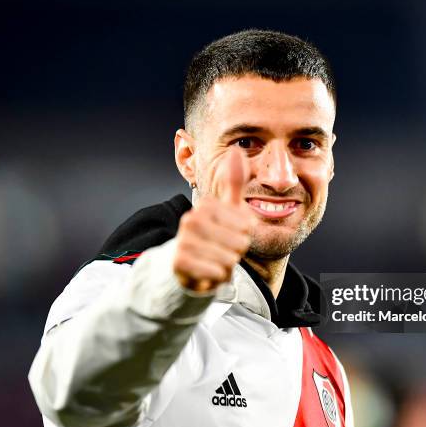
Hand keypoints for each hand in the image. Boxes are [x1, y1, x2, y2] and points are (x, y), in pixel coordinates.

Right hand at [173, 147, 254, 292]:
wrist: (185, 268)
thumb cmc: (212, 238)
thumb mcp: (226, 211)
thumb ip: (232, 183)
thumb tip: (235, 149)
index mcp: (206, 205)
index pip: (246, 226)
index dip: (244, 237)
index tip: (229, 237)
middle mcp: (191, 219)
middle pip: (239, 242)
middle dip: (236, 252)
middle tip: (221, 252)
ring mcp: (183, 239)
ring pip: (229, 259)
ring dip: (227, 266)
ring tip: (214, 262)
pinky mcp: (179, 262)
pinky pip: (216, 272)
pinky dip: (217, 277)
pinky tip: (207, 273)